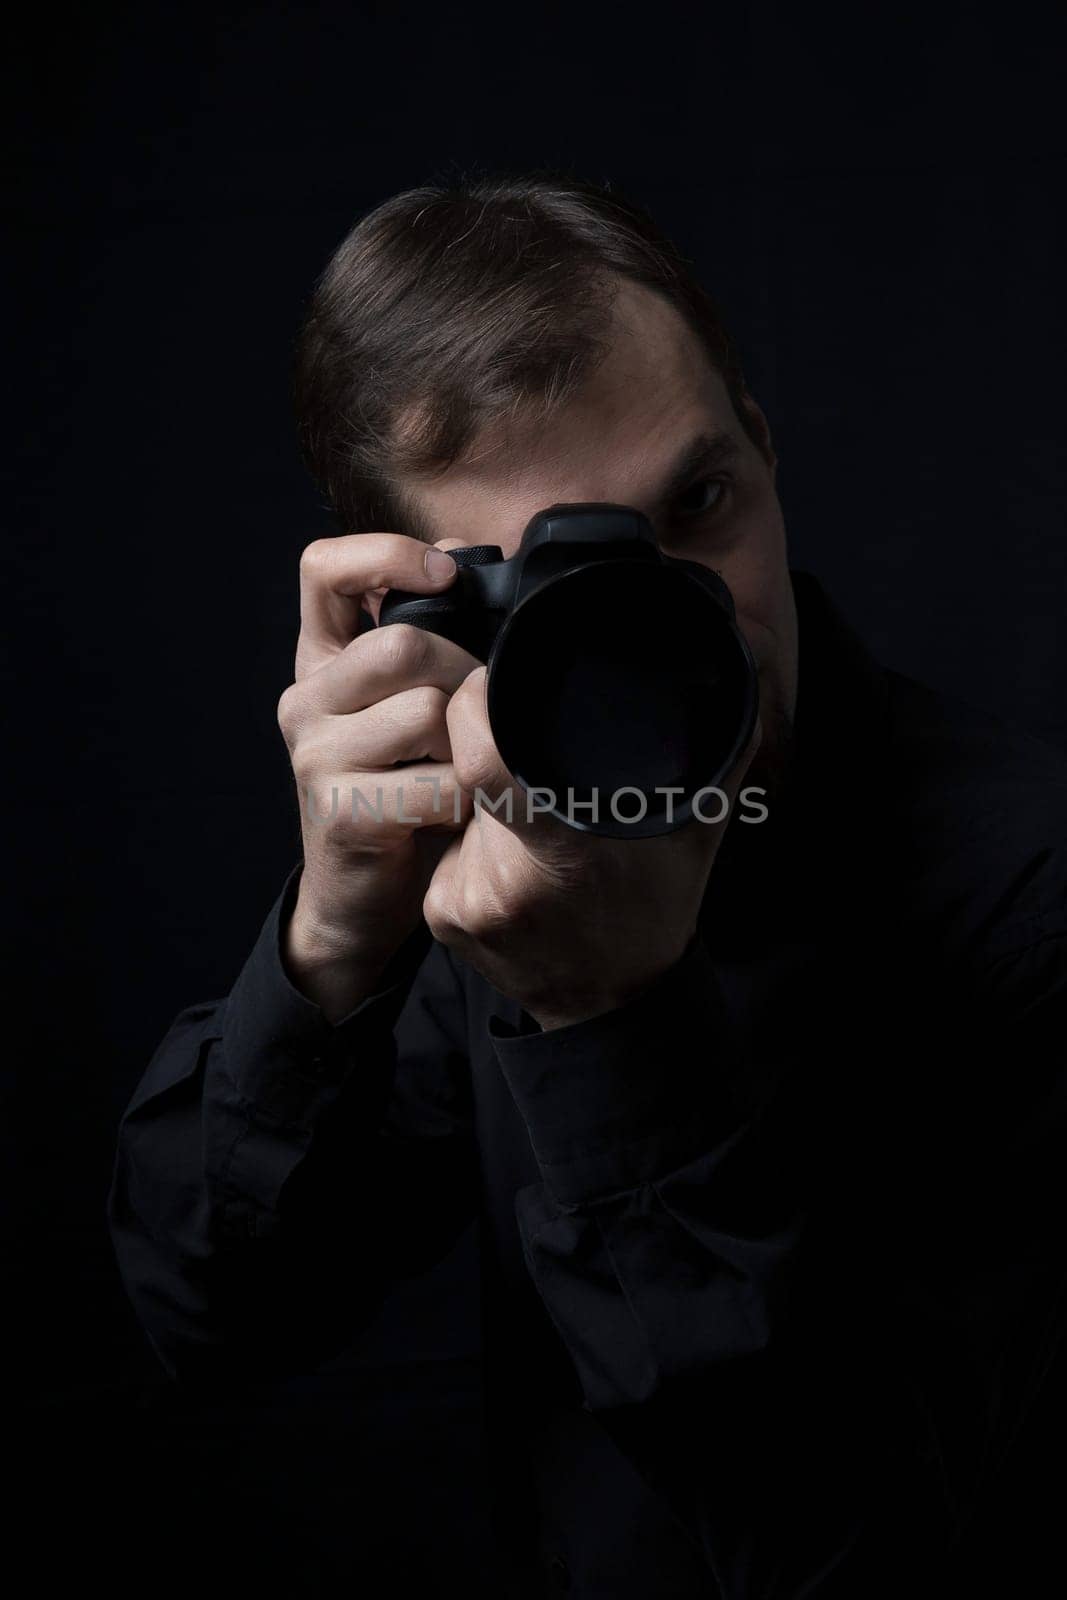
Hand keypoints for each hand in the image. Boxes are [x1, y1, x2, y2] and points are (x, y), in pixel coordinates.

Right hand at [277, 532, 481, 1019]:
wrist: (359, 895)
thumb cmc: (401, 788)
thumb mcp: (406, 703)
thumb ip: (426, 636)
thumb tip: (463, 561)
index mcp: (322, 659)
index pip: (324, 568)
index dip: (385, 555)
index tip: (445, 578)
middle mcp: (307, 699)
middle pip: (403, 644)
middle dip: (467, 675)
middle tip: (482, 718)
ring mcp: (316, 754)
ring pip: (426, 710)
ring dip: (470, 742)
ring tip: (467, 770)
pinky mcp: (340, 809)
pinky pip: (435, 781)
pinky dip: (465, 797)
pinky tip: (458, 811)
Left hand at [422, 665, 762, 1029]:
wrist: (611, 1004)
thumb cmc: (657, 906)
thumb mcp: (697, 824)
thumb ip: (715, 742)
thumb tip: (728, 657)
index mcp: (566, 852)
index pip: (482, 756)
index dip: (475, 708)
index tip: (491, 687)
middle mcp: (506, 881)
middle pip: (474, 776)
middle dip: (497, 759)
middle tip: (539, 778)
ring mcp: (467, 902)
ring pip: (460, 812)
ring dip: (488, 808)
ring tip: (537, 834)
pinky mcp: (441, 915)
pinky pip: (447, 849)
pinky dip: (472, 844)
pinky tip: (512, 869)